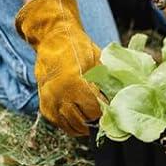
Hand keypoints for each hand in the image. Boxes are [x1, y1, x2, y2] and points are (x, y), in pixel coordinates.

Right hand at [14, 0, 102, 135]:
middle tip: (102, 113)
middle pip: (84, 120)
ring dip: (83, 124)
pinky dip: (70, 123)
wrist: (52, 39)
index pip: (95, 109)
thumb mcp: (96, 59)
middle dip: (95, 118)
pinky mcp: (45, 107)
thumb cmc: (78, 47)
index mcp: (75, 82)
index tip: (110, 108)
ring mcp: (50, 102)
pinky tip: (78, 117)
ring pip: (72, 126)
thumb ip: (107, 80)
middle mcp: (60, 94)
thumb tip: (120, 98)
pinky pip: (60, 124)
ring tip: (91, 117)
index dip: (105, 110)